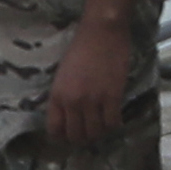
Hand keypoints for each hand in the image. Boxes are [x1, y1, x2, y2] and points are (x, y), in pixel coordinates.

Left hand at [44, 16, 136, 148]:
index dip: (63, 137)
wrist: (102, 31)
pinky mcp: (113, 97)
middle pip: (76, 135)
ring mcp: (93, 101)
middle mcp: (72, 102)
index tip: (70, 135)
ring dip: (99, 133)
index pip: (55, 130)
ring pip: (95, 132)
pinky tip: (115, 119)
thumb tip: (70, 115)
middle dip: (82, 138)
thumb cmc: (81, 47)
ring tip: (103, 126)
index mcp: (57, 96)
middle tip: (89, 132)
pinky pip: (112, 122)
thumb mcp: (63, 75)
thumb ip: (64, 96)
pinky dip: (114, 125)